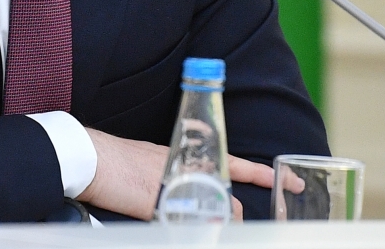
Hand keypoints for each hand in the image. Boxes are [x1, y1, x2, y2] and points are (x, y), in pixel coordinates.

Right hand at [78, 129, 283, 222]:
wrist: (91, 158)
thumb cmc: (116, 161)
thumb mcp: (151, 164)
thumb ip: (174, 178)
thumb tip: (190, 197)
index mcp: (185, 156)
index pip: (235, 163)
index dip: (263, 173)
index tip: (293, 181)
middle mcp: (188, 168)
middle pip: (227, 198)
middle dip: (231, 215)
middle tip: (233, 223)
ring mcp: (177, 185)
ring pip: (212, 211)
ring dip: (213, 223)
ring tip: (195, 224)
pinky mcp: (161, 202)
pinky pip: (188, 223)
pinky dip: (191, 229)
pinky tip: (186, 229)